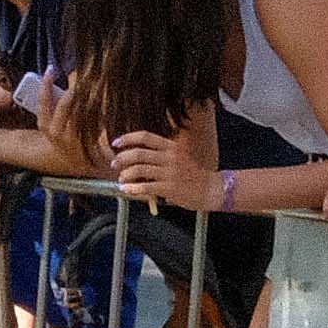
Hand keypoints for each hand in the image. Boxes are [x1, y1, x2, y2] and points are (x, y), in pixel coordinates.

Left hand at [104, 124, 219, 209]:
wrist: (212, 189)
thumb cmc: (194, 175)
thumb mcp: (180, 157)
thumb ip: (163, 155)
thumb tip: (139, 158)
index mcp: (172, 147)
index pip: (145, 137)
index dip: (127, 138)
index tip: (116, 143)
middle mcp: (170, 157)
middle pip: (138, 153)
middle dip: (121, 158)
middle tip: (114, 165)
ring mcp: (170, 172)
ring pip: (139, 169)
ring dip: (125, 174)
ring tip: (122, 179)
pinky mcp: (169, 187)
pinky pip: (145, 186)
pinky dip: (132, 188)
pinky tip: (126, 190)